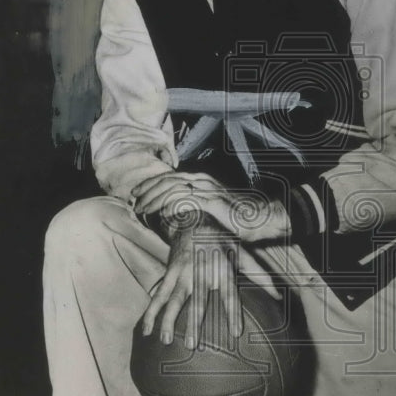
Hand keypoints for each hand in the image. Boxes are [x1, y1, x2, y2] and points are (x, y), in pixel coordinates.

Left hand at [132, 171, 290, 243]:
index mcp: (201, 181)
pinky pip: (186, 200)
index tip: (137, 194)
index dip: (151, 185)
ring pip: (172, 188)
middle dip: (148, 189)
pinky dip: (171, 205)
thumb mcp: (212, 211)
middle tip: (134, 199)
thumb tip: (177, 215)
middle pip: (167, 180)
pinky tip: (161, 213)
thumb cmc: (238, 218)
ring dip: (154, 198)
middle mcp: (202, 181)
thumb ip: (195, 209)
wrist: (262, 217)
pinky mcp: (212, 201)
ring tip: (142, 208)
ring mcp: (207, 189)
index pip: (170, 178)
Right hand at [141, 214, 280, 348]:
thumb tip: (278, 296)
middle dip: (193, 324)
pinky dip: (151, 311)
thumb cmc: (220, 239)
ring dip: (166, 320)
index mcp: (221, 268)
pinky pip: (158, 294)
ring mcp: (182, 273)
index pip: (229, 295)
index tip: (235, 332)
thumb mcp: (241, 253)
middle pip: (196, 301)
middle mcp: (200, 272)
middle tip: (192, 345)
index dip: (232, 313)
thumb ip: (259, 275)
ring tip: (164, 339)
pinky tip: (146, 329)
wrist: (192, 218)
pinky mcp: (169, 273)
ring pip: (172, 299)